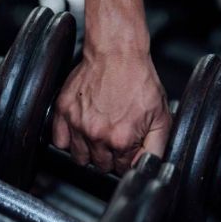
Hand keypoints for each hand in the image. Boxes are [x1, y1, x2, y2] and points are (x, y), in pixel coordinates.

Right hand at [51, 51, 170, 173]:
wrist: (116, 53)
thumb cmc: (138, 78)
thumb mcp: (160, 115)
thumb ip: (156, 146)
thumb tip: (148, 165)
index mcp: (121, 139)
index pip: (122, 168)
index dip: (127, 159)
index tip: (127, 148)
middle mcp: (97, 135)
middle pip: (100, 166)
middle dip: (109, 157)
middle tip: (114, 138)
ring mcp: (77, 124)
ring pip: (79, 158)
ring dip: (89, 151)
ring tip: (98, 135)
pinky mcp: (63, 112)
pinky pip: (59, 141)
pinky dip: (68, 140)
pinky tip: (80, 131)